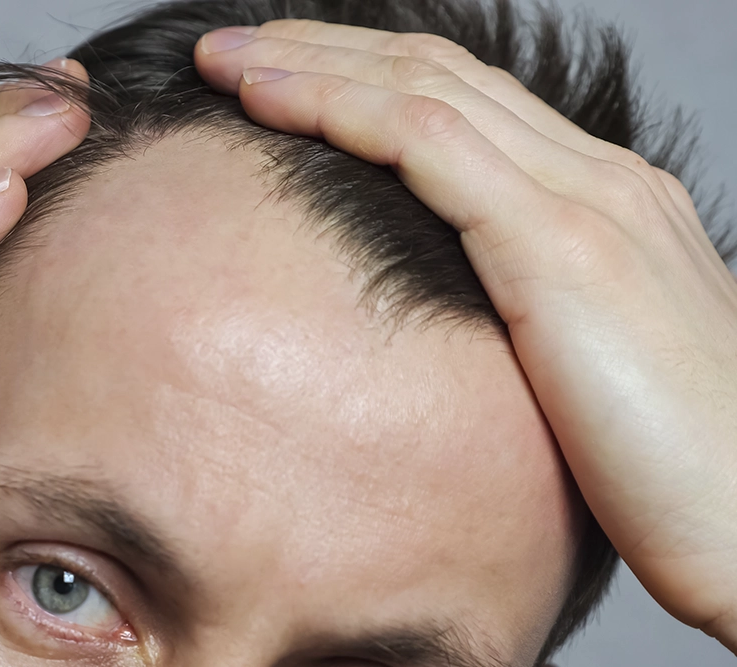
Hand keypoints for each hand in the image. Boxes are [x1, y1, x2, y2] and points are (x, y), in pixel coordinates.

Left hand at [195, 21, 736, 650]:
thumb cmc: (672, 475)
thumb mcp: (583, 373)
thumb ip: (521, 322)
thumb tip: (440, 324)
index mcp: (602, 208)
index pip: (464, 106)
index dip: (364, 82)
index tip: (280, 82)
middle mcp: (599, 182)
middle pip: (436, 77)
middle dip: (325, 52)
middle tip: (235, 49)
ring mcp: (586, 204)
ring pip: (422, 92)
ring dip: (312, 66)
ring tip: (226, 60)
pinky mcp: (563, 249)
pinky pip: (428, 144)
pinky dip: (340, 110)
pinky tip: (268, 101)